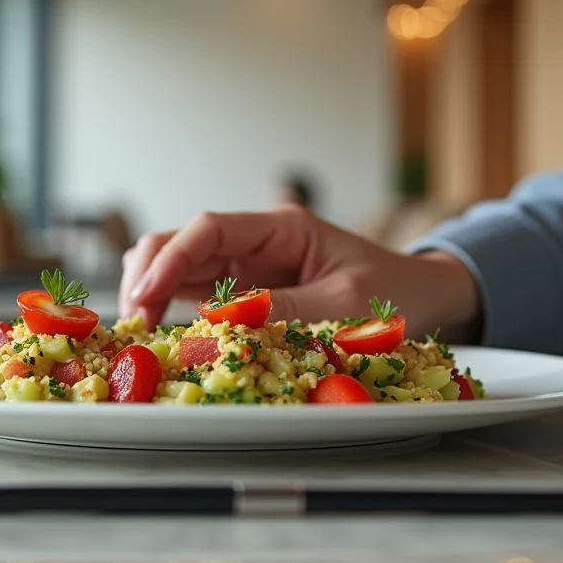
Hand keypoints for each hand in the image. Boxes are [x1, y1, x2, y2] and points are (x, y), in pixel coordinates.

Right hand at [119, 204, 482, 341]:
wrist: (427, 299)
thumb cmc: (398, 291)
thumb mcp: (347, 304)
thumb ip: (286, 310)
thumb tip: (222, 324)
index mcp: (281, 228)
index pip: (209, 228)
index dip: (170, 258)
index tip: (145, 294)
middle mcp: (257, 244)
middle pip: (180, 243)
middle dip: (147, 275)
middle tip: (135, 322)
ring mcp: (250, 270)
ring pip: (180, 269)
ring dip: (152, 293)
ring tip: (141, 331)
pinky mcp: (250, 296)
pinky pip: (199, 297)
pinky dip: (174, 313)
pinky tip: (161, 335)